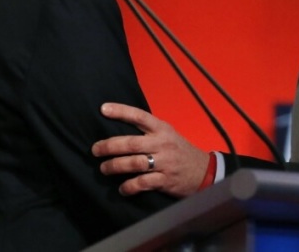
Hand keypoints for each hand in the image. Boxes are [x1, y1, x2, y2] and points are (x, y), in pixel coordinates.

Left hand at [91, 102, 209, 197]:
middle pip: (131, 143)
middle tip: (95, 150)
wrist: (204, 171)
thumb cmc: (179, 151)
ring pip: (134, 163)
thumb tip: (119, 130)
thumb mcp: (168, 134)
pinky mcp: (166, 180)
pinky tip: (122, 188)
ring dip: (115, 166)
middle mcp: (162, 143)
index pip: (139, 116)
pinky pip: (143, 183)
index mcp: (162, 129)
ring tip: (104, 169)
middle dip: (109, 146)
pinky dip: (129, 187)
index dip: (121, 111)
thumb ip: (148, 131)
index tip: (103, 109)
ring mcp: (164, 162)